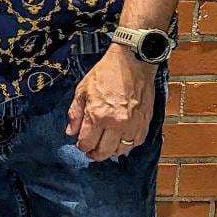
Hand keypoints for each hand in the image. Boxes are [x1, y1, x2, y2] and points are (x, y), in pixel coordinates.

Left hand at [66, 46, 155, 161]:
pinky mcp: (145, 122)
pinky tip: (120, 139)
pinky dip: (128, 144)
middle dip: (95, 154)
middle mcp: (117, 123)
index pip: (87, 143)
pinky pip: (136, 142)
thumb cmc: (105, 74)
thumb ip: (75, 114)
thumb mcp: (82, 91)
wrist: (132, 62)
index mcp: (98, 115)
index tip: (80, 145)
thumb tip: (71, 132)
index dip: (81, 147)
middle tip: (91, 151)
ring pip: (121, 150)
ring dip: (112, 151)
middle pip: (104, 151)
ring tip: (105, 145)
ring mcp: (133, 124)